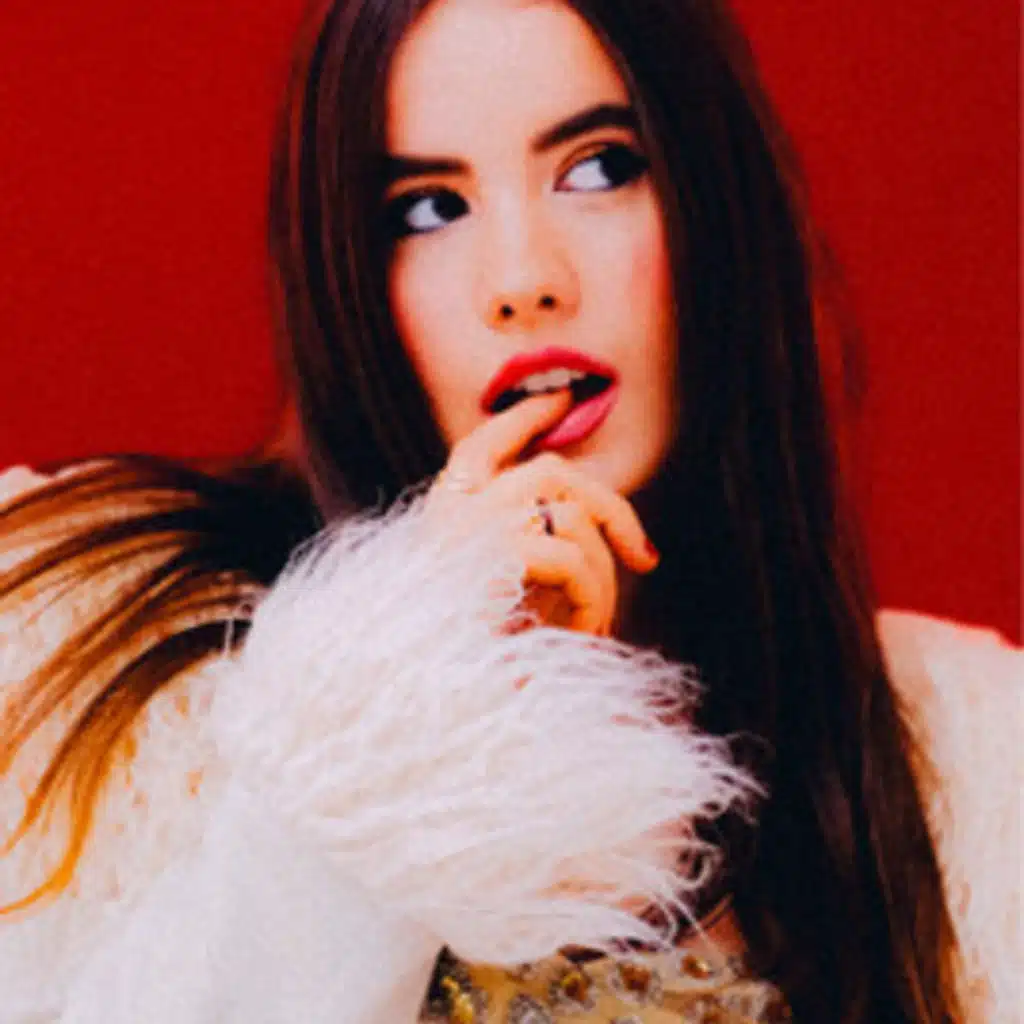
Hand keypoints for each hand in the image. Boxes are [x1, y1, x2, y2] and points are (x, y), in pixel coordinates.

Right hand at [426, 391, 658, 634]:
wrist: (429, 705)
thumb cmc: (473, 658)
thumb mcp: (506, 595)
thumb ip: (531, 546)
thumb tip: (589, 518)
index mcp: (441, 516)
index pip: (481, 444)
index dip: (523, 419)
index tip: (562, 400)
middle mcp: (447, 512)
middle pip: (550, 471)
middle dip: (612, 508)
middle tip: (645, 557)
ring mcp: (465, 528)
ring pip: (570, 510)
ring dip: (603, 573)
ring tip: (597, 623)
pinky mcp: (488, 555)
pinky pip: (570, 556)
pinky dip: (593, 599)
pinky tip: (584, 635)